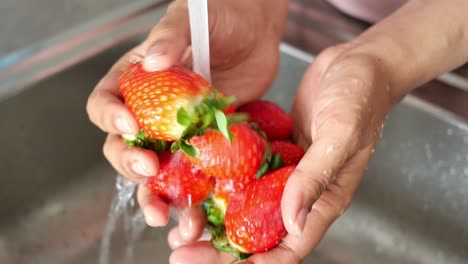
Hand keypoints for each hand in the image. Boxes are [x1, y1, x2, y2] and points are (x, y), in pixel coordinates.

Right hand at [86, 0, 286, 244]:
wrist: (256, 33)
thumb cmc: (219, 16)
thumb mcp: (190, 17)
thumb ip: (170, 36)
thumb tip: (151, 62)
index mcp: (134, 80)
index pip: (104, 103)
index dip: (110, 119)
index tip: (132, 127)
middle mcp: (150, 111)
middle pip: (121, 147)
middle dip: (129, 164)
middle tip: (149, 169)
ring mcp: (177, 132)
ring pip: (154, 171)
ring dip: (154, 196)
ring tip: (162, 215)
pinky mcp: (204, 146)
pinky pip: (192, 176)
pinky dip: (191, 197)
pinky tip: (197, 213)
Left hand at [169, 45, 396, 262]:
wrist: (356, 63)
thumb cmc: (361, 97)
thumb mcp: (341, 135)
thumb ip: (316, 178)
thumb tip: (293, 225)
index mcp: (324, 198)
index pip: (290, 245)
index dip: (256, 263)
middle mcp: (300, 191)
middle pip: (259, 232)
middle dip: (222, 248)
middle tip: (184, 251)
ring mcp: (284, 171)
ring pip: (247, 205)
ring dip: (217, 219)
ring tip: (183, 224)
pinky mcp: (273, 150)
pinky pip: (244, 171)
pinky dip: (222, 180)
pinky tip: (196, 182)